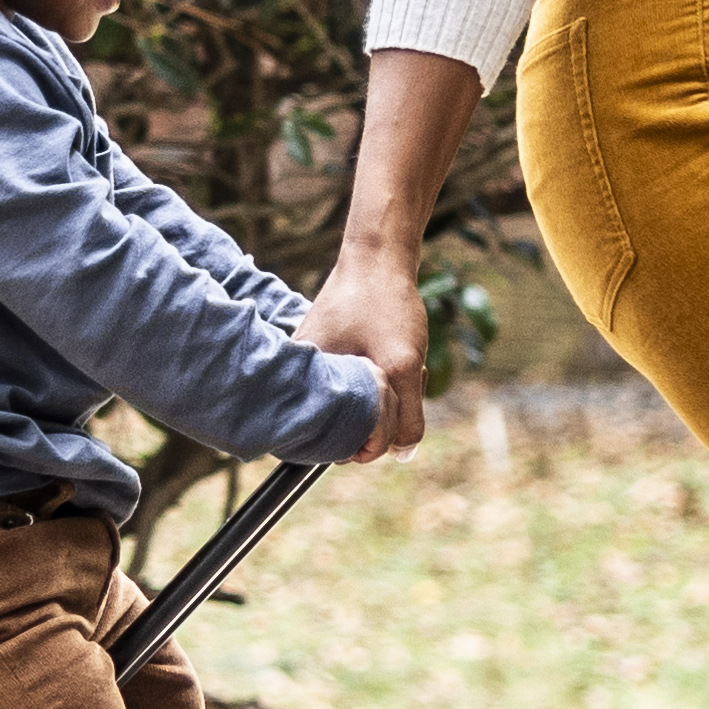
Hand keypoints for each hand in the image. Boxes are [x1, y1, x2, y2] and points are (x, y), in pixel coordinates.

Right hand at [310, 240, 429, 451]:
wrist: (381, 254)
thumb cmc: (385, 303)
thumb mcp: (403, 365)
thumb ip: (406, 418)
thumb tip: (403, 455)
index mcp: (304, 381)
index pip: (333, 441)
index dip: (371, 436)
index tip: (394, 407)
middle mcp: (302, 376)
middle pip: (350, 423)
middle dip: (385, 408)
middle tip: (404, 374)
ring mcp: (317, 364)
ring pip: (362, 402)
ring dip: (390, 390)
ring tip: (403, 358)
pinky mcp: (333, 354)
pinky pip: (361, 382)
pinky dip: (386, 375)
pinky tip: (398, 349)